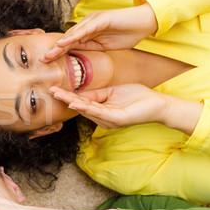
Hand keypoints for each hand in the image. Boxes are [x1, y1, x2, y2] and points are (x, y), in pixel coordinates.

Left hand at [41, 4, 157, 62]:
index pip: (70, 44)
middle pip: (68, 39)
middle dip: (55, 50)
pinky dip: (75, 35)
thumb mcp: (105, 46)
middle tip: (42, 60)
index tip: (47, 63)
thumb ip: (91, 48)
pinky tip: (66, 42)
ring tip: (50, 52)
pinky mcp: (101, 18)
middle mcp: (87, 25)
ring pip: (74, 33)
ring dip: (61, 43)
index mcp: (88, 33)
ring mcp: (93, 20)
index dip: (58, 53)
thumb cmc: (127, 34)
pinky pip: (86, 28)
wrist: (146, 22)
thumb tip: (79, 58)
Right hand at [50, 83, 166, 128]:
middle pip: (80, 106)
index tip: (55, 89)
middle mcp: (102, 119)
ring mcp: (109, 120)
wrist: (158, 103)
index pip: (82, 102)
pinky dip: (85, 107)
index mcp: (101, 112)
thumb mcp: (111, 92)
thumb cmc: (137, 97)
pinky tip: (75, 103)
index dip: (68, 96)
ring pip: (86, 109)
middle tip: (51, 91)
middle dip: (65, 98)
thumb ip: (96, 94)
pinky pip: (98, 112)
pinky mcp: (117, 119)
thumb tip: (79, 93)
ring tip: (58, 94)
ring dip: (71, 101)